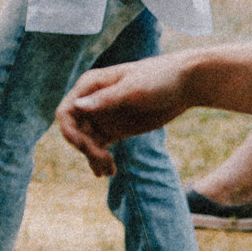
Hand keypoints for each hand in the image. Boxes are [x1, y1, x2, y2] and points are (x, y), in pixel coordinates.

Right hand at [56, 54, 191, 175]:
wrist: (185, 84)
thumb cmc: (159, 78)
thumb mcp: (133, 89)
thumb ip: (106, 99)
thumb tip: (77, 106)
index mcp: (90, 86)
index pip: (66, 113)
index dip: (70, 132)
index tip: (86, 148)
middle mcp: (92, 101)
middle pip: (74, 131)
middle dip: (85, 148)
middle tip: (106, 161)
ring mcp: (103, 116)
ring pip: (86, 142)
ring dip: (92, 158)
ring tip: (109, 170)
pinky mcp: (115, 128)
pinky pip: (99, 146)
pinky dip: (99, 160)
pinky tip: (108, 172)